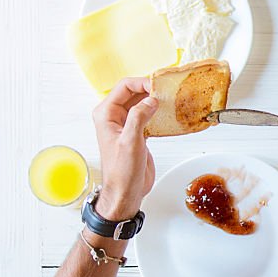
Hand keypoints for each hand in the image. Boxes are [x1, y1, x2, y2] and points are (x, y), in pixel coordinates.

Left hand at [91, 77, 157, 220]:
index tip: (159, 87)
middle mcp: (114, 117)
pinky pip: (148, 115)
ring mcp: (126, 124)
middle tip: (168, 92)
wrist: (125, 192)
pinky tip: (169, 114)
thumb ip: (138, 117)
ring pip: (142, 103)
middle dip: (151, 89)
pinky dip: (158, 113)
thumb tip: (151, 100)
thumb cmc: (122, 172)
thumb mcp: (130, 142)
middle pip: (134, 92)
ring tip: (171, 100)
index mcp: (106, 114)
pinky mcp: (137, 133)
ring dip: (156, 100)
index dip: (142, 83)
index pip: (124, 87)